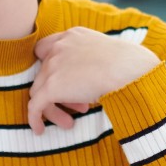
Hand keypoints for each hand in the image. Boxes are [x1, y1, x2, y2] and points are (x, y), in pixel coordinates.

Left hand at [28, 27, 159, 134]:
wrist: (129, 69)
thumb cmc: (130, 65)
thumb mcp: (108, 52)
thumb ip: (92, 59)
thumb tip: (94, 79)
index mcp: (72, 36)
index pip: (46, 48)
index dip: (50, 66)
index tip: (65, 82)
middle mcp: (59, 47)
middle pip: (45, 73)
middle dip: (60, 91)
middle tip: (78, 106)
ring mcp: (53, 66)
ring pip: (40, 91)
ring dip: (53, 108)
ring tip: (68, 123)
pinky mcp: (51, 86)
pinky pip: (35, 105)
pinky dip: (35, 118)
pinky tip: (40, 130)